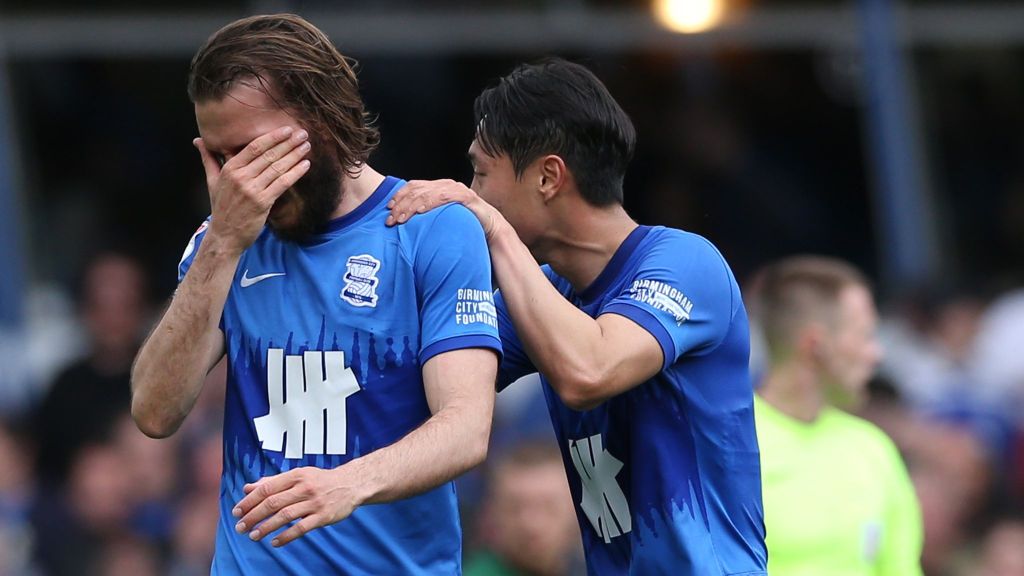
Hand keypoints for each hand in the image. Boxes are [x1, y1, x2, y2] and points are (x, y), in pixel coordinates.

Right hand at [194, 126, 311, 253]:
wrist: (225, 235)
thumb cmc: (221, 207)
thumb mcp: (212, 181)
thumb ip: (208, 158)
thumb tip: (197, 140)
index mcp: (230, 169)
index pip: (254, 147)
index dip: (272, 136)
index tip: (287, 129)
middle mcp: (241, 177)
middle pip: (269, 155)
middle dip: (288, 143)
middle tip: (303, 134)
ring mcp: (252, 190)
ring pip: (277, 167)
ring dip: (294, 155)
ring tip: (307, 146)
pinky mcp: (263, 202)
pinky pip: (282, 184)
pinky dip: (295, 173)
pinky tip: (306, 165)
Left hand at [231, 465, 367, 546]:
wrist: (351, 484)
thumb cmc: (320, 480)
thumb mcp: (298, 475)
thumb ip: (273, 481)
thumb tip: (248, 488)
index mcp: (296, 475)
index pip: (267, 488)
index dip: (249, 501)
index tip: (237, 512)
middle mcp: (304, 487)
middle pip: (273, 503)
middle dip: (253, 516)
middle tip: (240, 527)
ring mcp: (315, 502)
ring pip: (285, 516)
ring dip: (266, 527)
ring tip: (253, 536)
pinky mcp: (323, 516)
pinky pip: (301, 528)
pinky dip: (286, 536)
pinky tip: (275, 542)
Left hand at [386, 179, 500, 239]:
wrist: (490, 227)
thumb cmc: (464, 223)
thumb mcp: (441, 217)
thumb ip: (427, 214)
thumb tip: (403, 220)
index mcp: (438, 187)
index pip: (413, 186)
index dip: (399, 195)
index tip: (388, 209)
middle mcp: (445, 184)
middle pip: (417, 189)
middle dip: (401, 204)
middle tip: (391, 219)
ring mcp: (456, 189)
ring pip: (427, 193)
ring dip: (411, 206)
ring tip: (401, 218)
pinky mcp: (465, 196)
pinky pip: (444, 197)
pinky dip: (430, 202)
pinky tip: (420, 211)